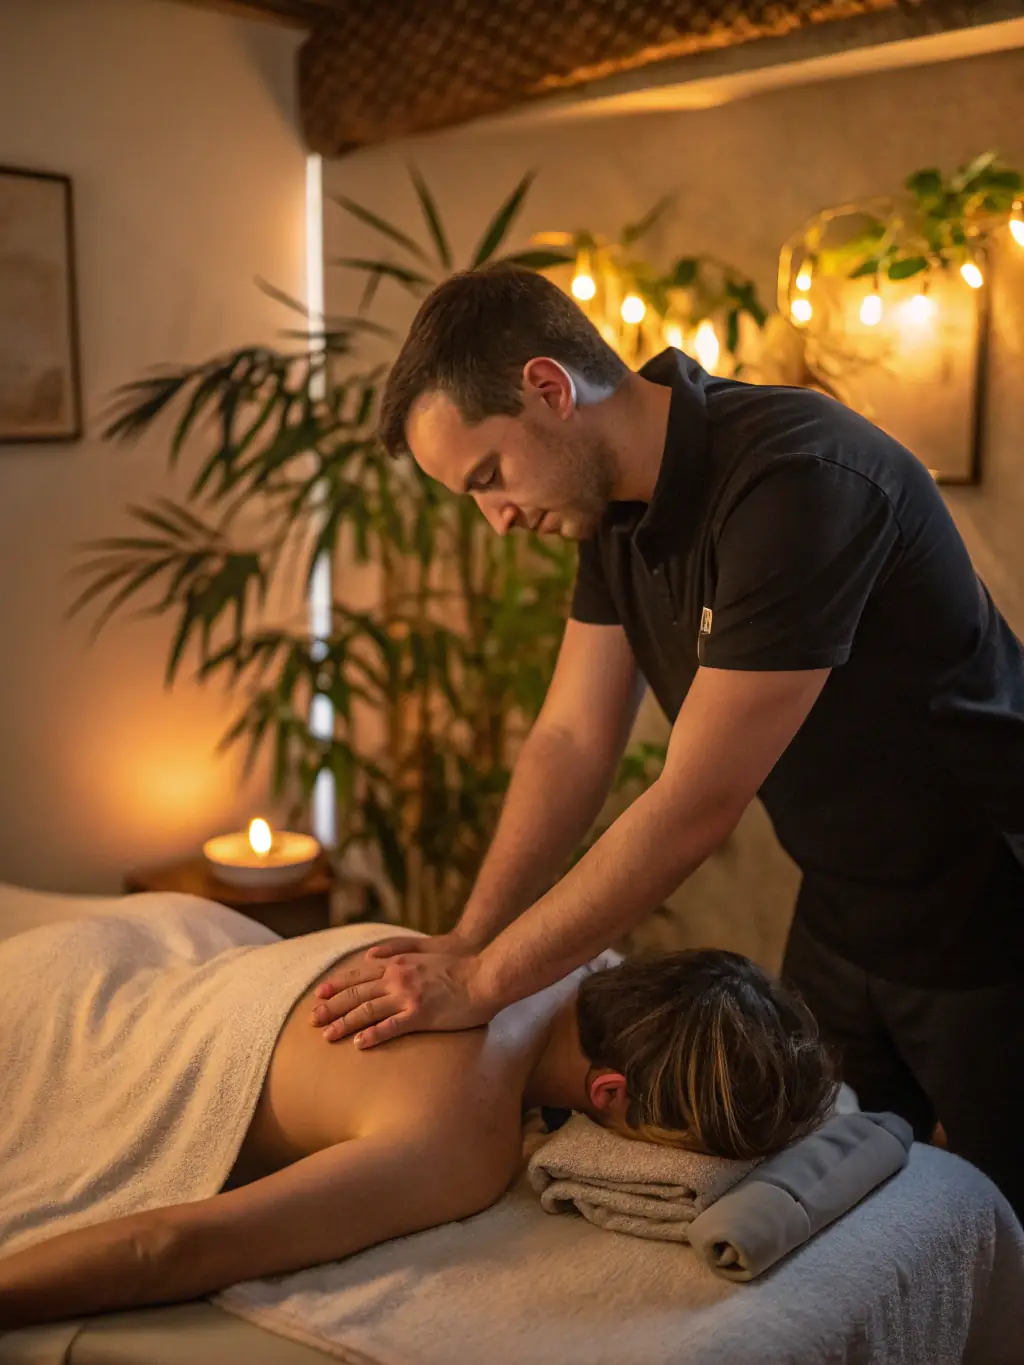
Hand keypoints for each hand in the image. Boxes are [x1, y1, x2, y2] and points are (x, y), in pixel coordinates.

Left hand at [310, 932, 492, 1048]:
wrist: (484, 974)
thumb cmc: (458, 962)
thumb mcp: (423, 948)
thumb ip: (396, 949)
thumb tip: (370, 955)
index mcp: (397, 964)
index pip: (359, 975)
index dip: (336, 986)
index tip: (318, 995)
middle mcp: (397, 978)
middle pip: (357, 993)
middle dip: (332, 1006)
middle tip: (312, 1019)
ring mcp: (408, 997)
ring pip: (368, 1011)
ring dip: (345, 1023)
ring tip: (327, 1035)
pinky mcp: (421, 1015)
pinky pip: (391, 1027)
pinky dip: (373, 1035)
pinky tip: (359, 1044)